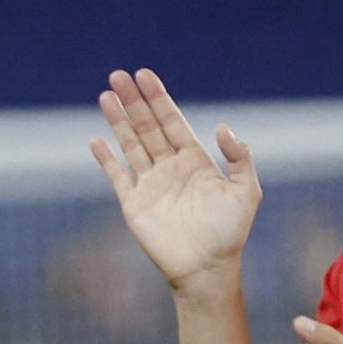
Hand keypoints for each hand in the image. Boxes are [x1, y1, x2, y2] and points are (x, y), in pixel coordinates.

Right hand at [92, 71, 259, 292]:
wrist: (206, 268)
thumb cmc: (230, 232)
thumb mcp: (247, 190)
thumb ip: (239, 157)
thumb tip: (222, 128)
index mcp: (195, 160)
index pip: (172, 121)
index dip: (159, 98)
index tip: (145, 76)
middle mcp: (170, 167)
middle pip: (147, 126)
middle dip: (134, 100)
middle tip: (118, 75)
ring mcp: (150, 184)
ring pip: (130, 144)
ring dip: (117, 120)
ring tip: (105, 95)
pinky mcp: (133, 204)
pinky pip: (116, 176)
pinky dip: (105, 159)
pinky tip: (96, 140)